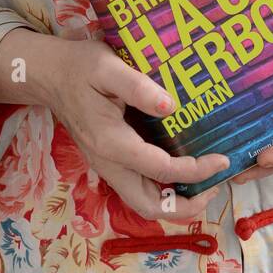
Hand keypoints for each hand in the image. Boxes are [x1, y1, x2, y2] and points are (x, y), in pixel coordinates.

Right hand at [46, 38, 229, 221]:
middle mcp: (109, 163)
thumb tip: (171, 107)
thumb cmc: (79, 67)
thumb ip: (138, 87)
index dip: (196, 170)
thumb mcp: (106, 66)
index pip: (161, 170)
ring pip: (144, 203)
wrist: (50, 75)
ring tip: (205, 185)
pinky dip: (164, 191)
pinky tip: (183, 172)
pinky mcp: (110, 162)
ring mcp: (108, 166)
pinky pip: (140, 188)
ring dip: (175, 203)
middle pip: (150, 206)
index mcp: (111, 142)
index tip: (222, 160)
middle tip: (216, 186)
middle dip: (186, 205)